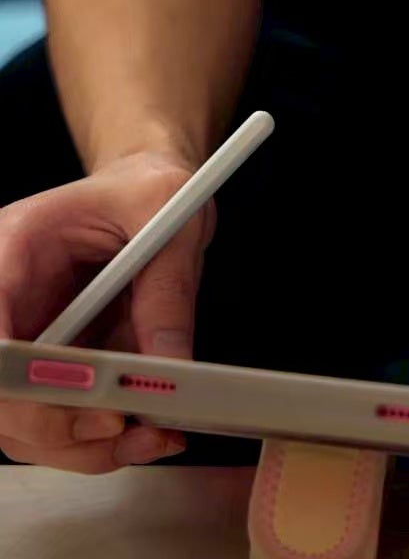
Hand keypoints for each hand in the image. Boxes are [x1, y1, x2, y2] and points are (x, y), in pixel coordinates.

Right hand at [0, 150, 211, 471]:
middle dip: (60, 424)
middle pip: (0, 395)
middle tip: (125, 424)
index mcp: (12, 249)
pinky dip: (98, 439)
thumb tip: (168, 366)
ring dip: (84, 444)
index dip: (23, 378)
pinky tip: (145, 428)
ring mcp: (22, 339)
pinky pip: (57, 422)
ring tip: (150, 433)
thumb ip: (167, 288)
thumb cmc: (143, 189)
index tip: (81, 393)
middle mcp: (3, 301)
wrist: (145, 191)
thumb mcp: (164, 212)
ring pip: (22, 425)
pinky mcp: (48, 369)